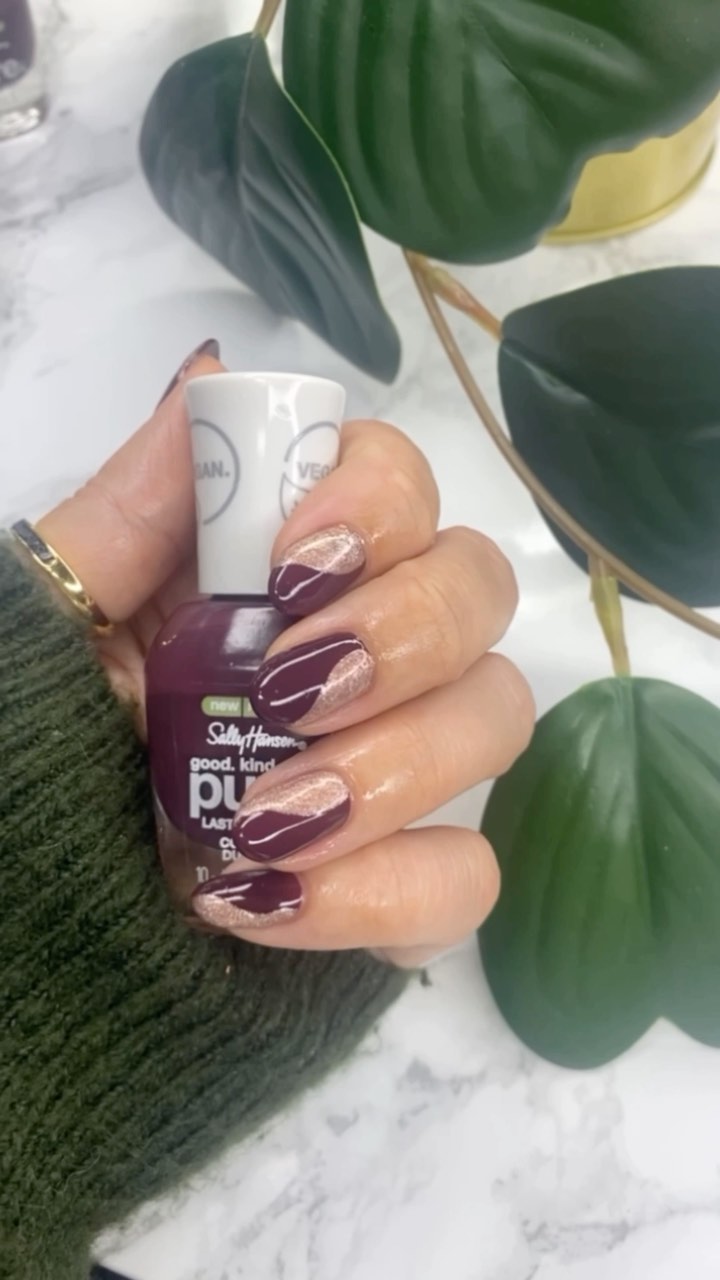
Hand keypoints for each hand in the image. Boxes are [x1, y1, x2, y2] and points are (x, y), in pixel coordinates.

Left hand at [38, 348, 533, 967]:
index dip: (374, 505)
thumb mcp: (55, 623)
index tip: (288, 566)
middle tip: (292, 688)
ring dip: (393, 767)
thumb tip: (213, 375)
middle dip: (406, 632)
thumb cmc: (31, 744)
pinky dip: (382, 893)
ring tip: (261, 820)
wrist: (20, 902)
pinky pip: (466, 878)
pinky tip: (270, 900)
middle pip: (479, 588)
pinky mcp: (397, 882)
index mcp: (281, 573)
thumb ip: (133, 509)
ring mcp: (392, 767)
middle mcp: (362, 650)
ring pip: (496, 719)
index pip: (400, 484)